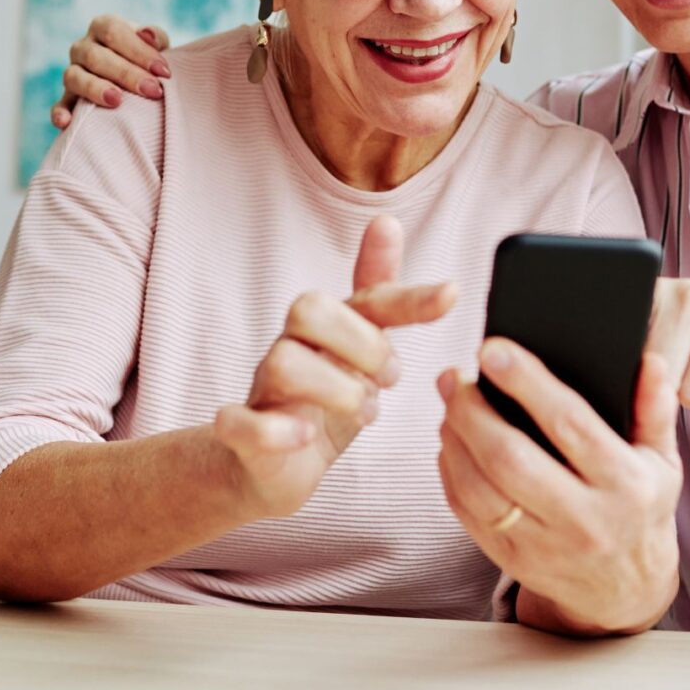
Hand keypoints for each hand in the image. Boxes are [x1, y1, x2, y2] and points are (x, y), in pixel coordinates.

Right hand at [51, 14, 172, 129]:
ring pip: (74, 77)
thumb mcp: (157, 45)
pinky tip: (66, 122)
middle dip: (126, 74)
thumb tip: (147, 34)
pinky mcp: (68, 98)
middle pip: (96, 56)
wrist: (138, 79)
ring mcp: (72, 72)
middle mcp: (83, 47)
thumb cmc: (148, 60)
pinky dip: (60, 112)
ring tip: (116, 101)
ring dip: (95, 89)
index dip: (139, 50)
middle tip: (153, 90)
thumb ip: (156, 38)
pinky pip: (60, 104)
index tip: (164, 72)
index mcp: (103, 27)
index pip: (114, 32)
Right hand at [216, 216, 455, 519]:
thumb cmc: (319, 403)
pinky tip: (306, 436)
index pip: (366, 297)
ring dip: (335, 389)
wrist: (266, 469)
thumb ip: (379, 297)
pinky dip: (275, 430)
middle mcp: (290, 349)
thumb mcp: (358, 350)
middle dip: (362, 342)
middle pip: (308, 308)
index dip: (409, 297)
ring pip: (282, 363)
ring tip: (364, 412)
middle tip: (390, 378)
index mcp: (325, 330)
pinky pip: (237, 422)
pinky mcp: (241, 434)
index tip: (453, 293)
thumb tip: (388, 220)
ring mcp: (263, 390)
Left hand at [436, 340, 681, 634]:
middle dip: (472, 411)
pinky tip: (451, 445)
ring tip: (450, 405)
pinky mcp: (513, 561)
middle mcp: (584, 519)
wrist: (625, 591)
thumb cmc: (640, 509)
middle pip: (511, 459)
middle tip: (453, 376)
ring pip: (481, 489)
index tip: (493, 350)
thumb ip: (654, 409)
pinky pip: (468, 514)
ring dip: (454, 441)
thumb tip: (649, 361)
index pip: (570, 424)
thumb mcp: (663, 461)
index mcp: (624, 484)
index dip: (527, 382)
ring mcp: (545, 546)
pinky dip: (451, 474)